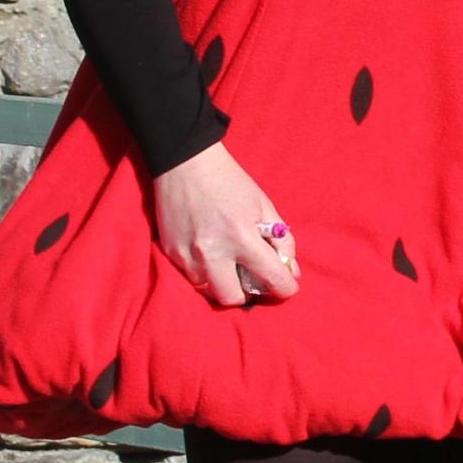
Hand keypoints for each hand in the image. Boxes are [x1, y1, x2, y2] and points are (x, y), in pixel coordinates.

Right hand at [151, 142, 298, 308]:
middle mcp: (213, 251)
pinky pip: (191, 277)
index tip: (288, 287)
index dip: (286, 288)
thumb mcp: (264, 205)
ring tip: (229, 266)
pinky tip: (210, 254)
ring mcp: (188, 254)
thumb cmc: (230, 182)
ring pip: (209, 291)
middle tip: (252, 279)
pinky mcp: (171, 252)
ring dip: (223, 284)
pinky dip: (204, 273)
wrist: (186, 164)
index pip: (272, 279)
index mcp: (242, 237)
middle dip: (247, 294)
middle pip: (233, 298)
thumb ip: (282, 240)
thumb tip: (291, 271)